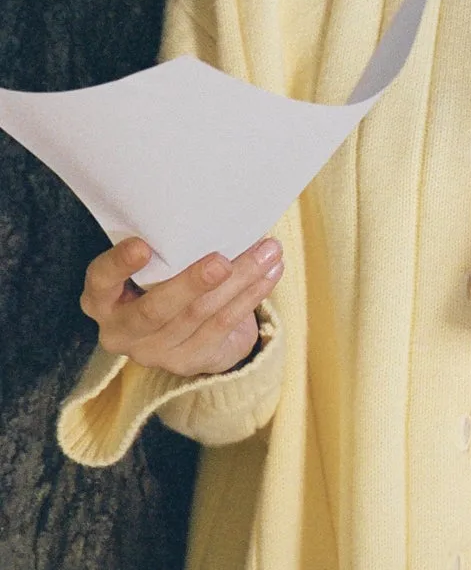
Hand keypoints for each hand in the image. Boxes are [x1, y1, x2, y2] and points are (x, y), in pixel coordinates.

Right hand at [80, 236, 283, 378]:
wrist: (183, 332)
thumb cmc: (163, 280)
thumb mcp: (151, 267)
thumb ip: (164, 248)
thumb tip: (211, 207)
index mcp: (101, 299)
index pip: (101, 280)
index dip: (119, 265)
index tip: (141, 245)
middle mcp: (122, 331)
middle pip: (156, 309)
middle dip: (192, 283)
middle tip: (221, 261)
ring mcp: (155, 352)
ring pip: (200, 315)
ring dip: (239, 281)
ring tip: (267, 253)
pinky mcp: (190, 361)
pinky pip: (224, 326)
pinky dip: (251, 296)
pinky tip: (270, 273)